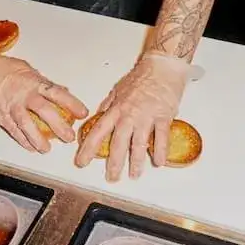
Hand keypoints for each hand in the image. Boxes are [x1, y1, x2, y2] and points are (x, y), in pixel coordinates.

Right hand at [0, 49, 87, 152]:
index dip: (72, 103)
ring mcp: (11, 106)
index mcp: (35, 83)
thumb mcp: (30, 71)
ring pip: (26, 124)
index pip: (57, 93)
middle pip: (44, 111)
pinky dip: (22, 140)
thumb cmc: (5, 69)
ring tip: (47, 149)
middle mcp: (24, 95)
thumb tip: (65, 91)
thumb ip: (47, 84)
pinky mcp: (0, 115)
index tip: (82, 113)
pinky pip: (12, 130)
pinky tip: (31, 147)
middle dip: (58, 125)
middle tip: (69, 137)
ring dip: (38, 138)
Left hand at [75, 54, 191, 181]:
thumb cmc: (143, 76)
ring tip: (135, 175)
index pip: (98, 132)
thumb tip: (100, 115)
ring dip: (136, 162)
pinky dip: (160, 151)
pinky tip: (159, 162)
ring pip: (139, 144)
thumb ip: (109, 104)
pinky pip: (161, 138)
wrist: (162, 67)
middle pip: (118, 144)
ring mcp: (147, 117)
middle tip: (111, 177)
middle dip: (114, 163)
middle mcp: (129, 115)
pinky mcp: (163, 117)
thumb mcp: (119, 89)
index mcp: (116, 109)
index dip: (88, 149)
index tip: (81, 162)